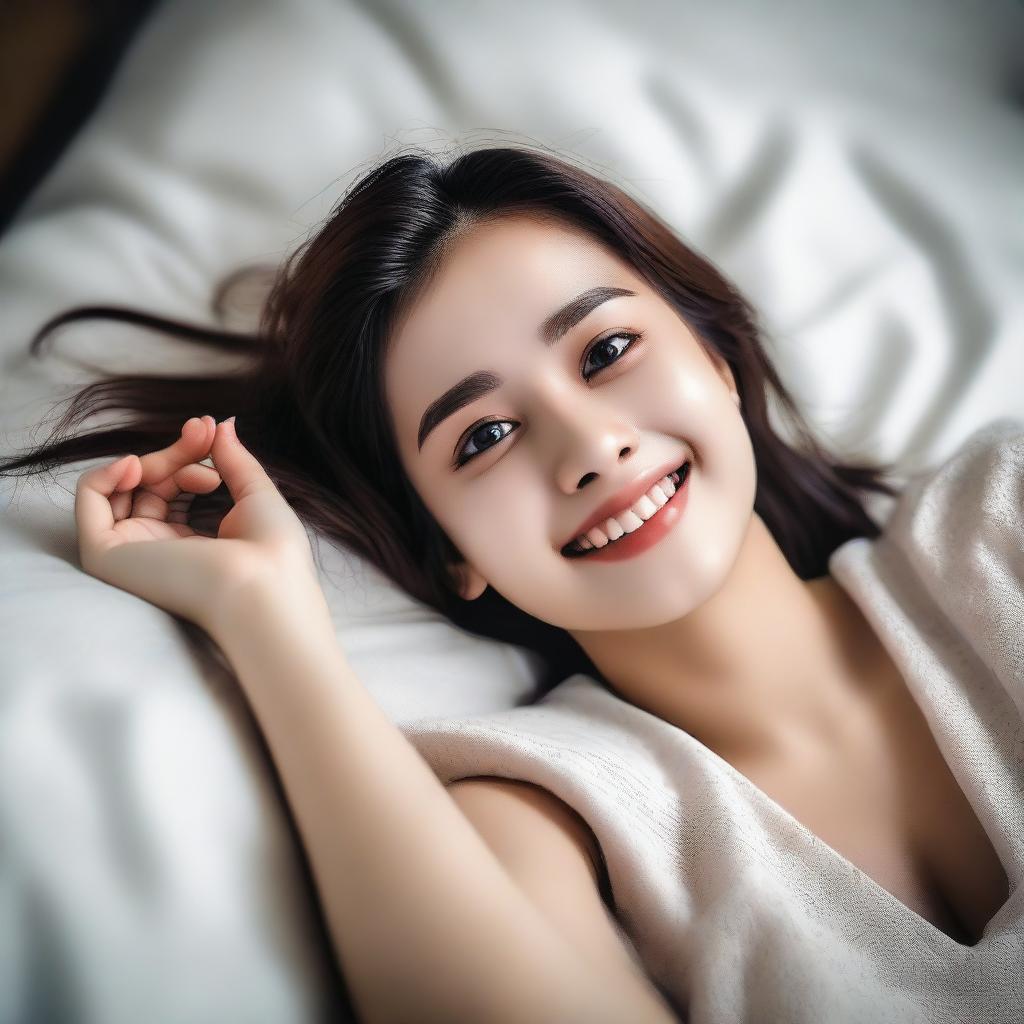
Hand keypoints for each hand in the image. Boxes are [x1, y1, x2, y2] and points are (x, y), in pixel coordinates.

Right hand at [75, 415, 320, 635]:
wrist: (263, 586)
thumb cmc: (272, 552)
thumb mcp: (256, 494)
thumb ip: (233, 459)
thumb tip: (221, 424)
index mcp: (193, 542)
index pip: (174, 486)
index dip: (189, 453)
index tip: (209, 430)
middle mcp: (160, 549)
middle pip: (149, 484)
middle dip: (176, 452)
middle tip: (202, 434)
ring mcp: (134, 552)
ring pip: (124, 488)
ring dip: (152, 461)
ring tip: (187, 461)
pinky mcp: (109, 555)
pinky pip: (90, 501)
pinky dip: (106, 473)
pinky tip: (137, 464)